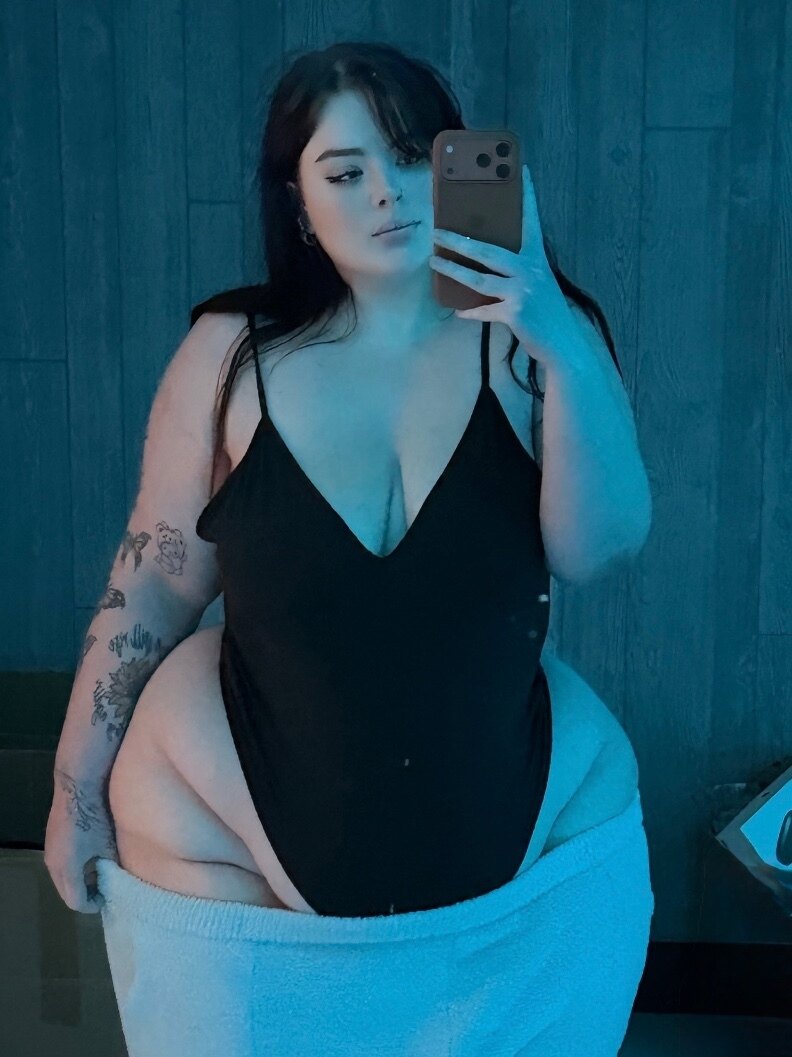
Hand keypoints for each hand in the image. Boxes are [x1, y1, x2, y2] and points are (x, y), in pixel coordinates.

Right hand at [44, 769, 118, 913]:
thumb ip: (112, 866)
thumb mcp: (109, 844)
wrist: (78, 785)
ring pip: (63, 879)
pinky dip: (74, 868)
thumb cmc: (96, 815)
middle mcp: (53, 865)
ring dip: (80, 881)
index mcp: (66, 869)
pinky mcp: (51, 840)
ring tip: (101, 874)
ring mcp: (49, 852)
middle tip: (107, 890)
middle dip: (87, 894)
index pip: (77, 902)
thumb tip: (118, 878)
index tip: (110, 899)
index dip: (94, 904)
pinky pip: (61, 865)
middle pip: (67, 893)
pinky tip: (91, 858)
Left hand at [429, 163, 577, 368]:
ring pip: (479, 279)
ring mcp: (523, 291)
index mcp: (536, 257)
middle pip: (487, 250)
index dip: (527, 195)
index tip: (522, 169)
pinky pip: (485, 310)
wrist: (563, 343)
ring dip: (453, 270)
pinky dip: (471, 312)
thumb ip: (517, 269)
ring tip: (434, 261)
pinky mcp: (516, 312)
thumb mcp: (537, 282)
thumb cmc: (546, 311)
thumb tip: (482, 259)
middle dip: (459, 240)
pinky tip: (459, 311)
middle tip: (436, 231)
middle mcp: (530, 269)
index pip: (531, 219)